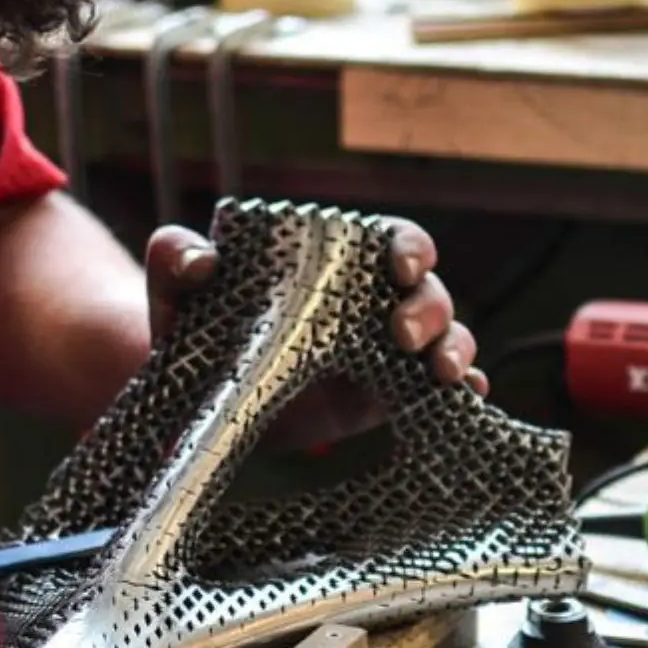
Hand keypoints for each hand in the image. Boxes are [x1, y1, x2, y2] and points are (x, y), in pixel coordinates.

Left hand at [145, 218, 486, 447]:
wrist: (189, 401)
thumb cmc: (192, 328)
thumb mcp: (177, 292)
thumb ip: (176, 258)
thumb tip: (199, 258)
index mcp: (336, 266)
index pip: (391, 241)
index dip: (408, 247)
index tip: (400, 264)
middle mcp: (371, 306)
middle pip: (428, 293)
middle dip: (431, 308)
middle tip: (406, 335)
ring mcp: (385, 358)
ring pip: (445, 341)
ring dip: (456, 351)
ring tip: (444, 375)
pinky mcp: (386, 405)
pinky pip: (440, 397)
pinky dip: (463, 396)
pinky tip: (470, 401)